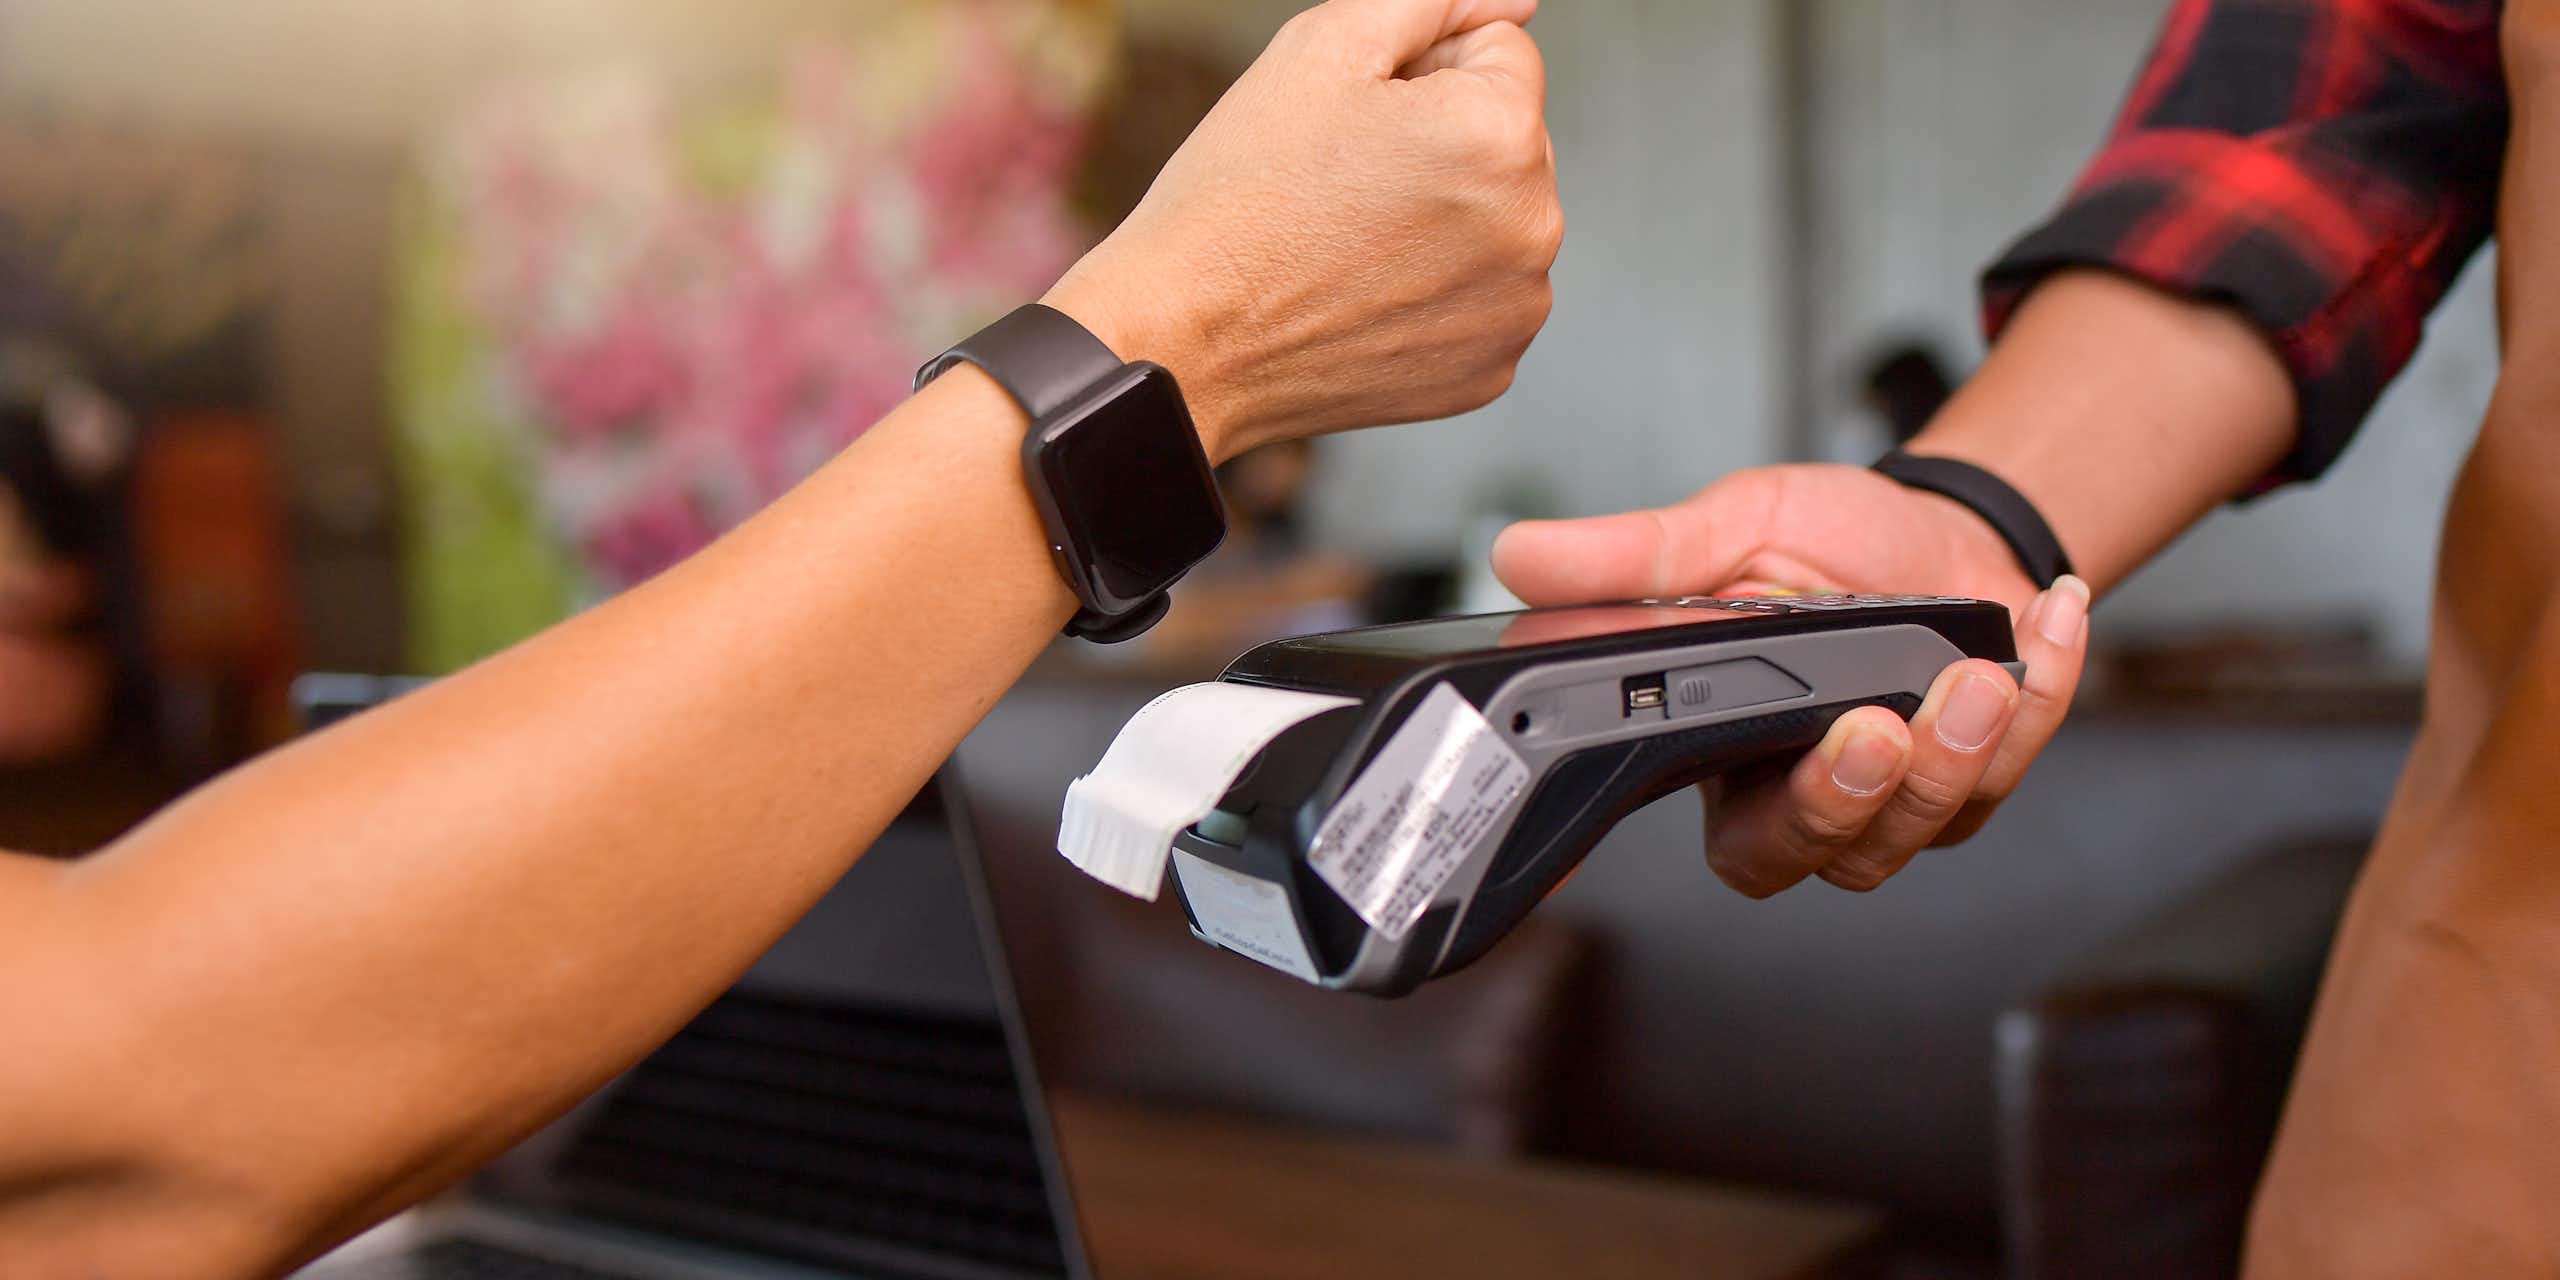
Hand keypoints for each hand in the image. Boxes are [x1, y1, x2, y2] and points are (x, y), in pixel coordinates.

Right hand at [1047, 0, 1560, 459]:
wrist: (1186, 342)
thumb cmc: (1241, 195)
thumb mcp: (1324, 47)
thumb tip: (1515, 2)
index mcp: (1504, 135)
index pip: (1502, 55)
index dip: (1421, 71)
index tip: (1357, 123)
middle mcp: (1533, 227)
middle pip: (1509, 142)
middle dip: (1442, 146)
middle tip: (1343, 185)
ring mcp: (1516, 310)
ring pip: (1496, 223)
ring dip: (1441, 221)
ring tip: (1348, 243)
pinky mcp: (1489, 370)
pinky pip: (1480, 299)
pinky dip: (1433, 293)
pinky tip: (1363, 297)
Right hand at [1491, 463, 2091, 894]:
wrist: (1951, 527)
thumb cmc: (1830, 543)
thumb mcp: (1730, 528)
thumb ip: (1635, 557)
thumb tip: (1517, 558)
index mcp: (1707, 742)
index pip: (1633, 813)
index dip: (1587, 855)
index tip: (1567, 866)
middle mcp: (1789, 789)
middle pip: (1794, 853)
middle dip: (1839, 802)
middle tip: (1873, 728)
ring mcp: (1888, 802)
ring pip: (1909, 834)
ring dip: (1953, 758)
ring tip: (1977, 674)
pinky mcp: (1975, 784)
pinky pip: (2009, 771)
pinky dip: (2043, 694)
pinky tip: (2047, 620)